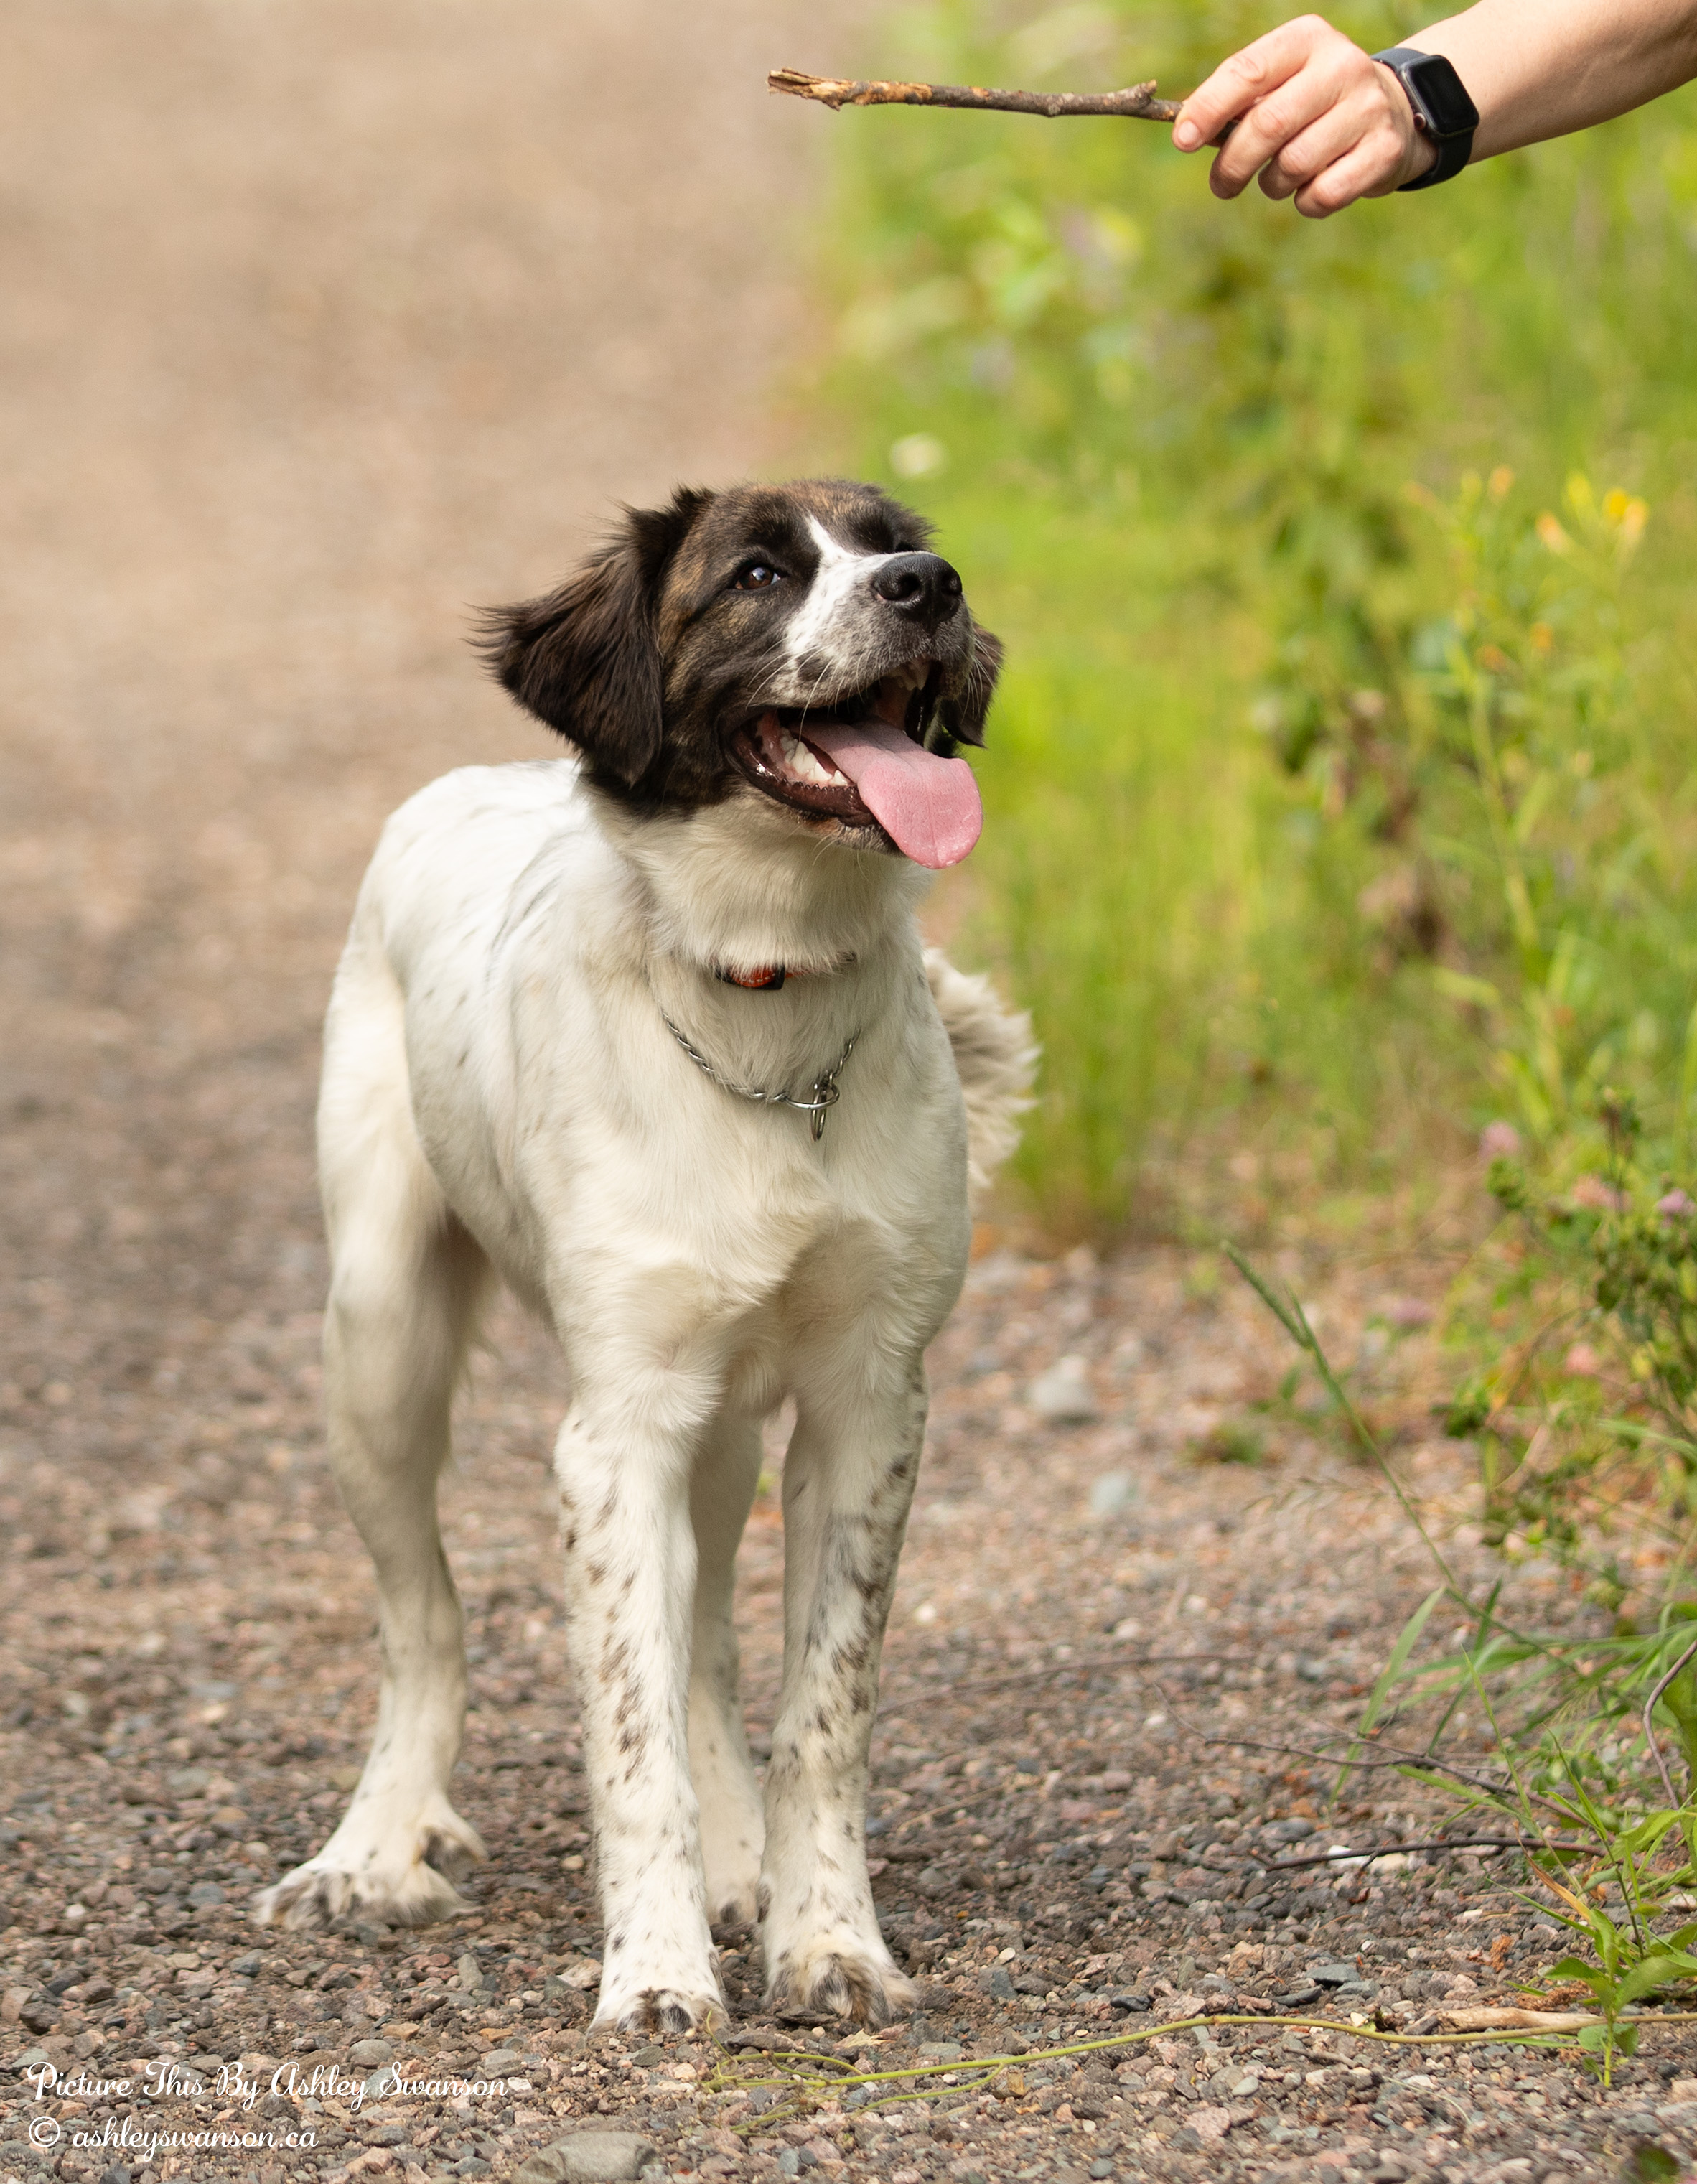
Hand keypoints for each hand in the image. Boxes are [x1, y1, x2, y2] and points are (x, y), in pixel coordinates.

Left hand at [1173, 14, 1437, 215]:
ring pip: (1293, 164)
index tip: (1183, 141)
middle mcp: (1341, 65)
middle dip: (1233, 164)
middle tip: (1222, 184)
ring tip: (1276, 179)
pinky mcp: (1384, 150)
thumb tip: (1185, 132)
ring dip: (1271, 184)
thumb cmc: (1313, 101)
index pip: (1247, 71)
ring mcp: (1367, 107)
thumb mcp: (1281, 82)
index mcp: (1306, 39)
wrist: (1393, 110)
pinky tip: (1309, 189)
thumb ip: (1239, 99)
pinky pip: (1323, 194)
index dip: (1209, 108)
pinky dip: (1305, 202)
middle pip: (1267, 124)